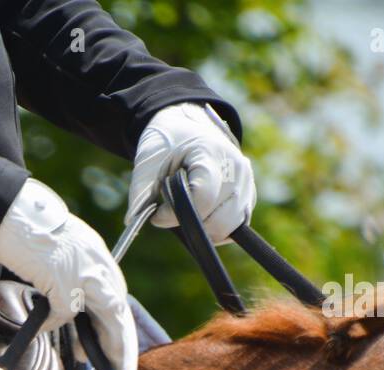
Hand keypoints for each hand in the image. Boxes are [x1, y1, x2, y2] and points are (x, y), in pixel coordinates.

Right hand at [0, 177, 131, 369]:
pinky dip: (54, 325)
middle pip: (117, 305)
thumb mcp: (57, 245)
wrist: (8, 211)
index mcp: (95, 250)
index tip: (109, 331)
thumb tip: (60, 297)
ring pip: (106, 314)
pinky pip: (64, 313)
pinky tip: (45, 332)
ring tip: (92, 358)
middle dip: (117, 335)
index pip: (114, 287)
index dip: (113, 314)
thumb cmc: (25, 224)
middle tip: (114, 357)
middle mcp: (96, 260)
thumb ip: (67, 268)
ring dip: (103, 340)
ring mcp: (83, 272)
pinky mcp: (64, 284)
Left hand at [128, 102, 255, 244]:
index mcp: (211, 153)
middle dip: (191, 225)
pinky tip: (200, 215)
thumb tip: (135, 223)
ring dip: (204, 229)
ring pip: (229, 227)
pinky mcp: (248, 195)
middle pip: (219, 220)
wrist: (186, 125)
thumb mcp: (147, 164)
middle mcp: (236, 168)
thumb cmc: (165, 144)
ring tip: (186, 212)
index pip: (202, 198)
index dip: (176, 214)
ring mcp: (246, 182)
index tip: (157, 214)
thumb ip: (141, 195)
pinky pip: (235, 225)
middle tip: (173, 213)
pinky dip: (216, 227)